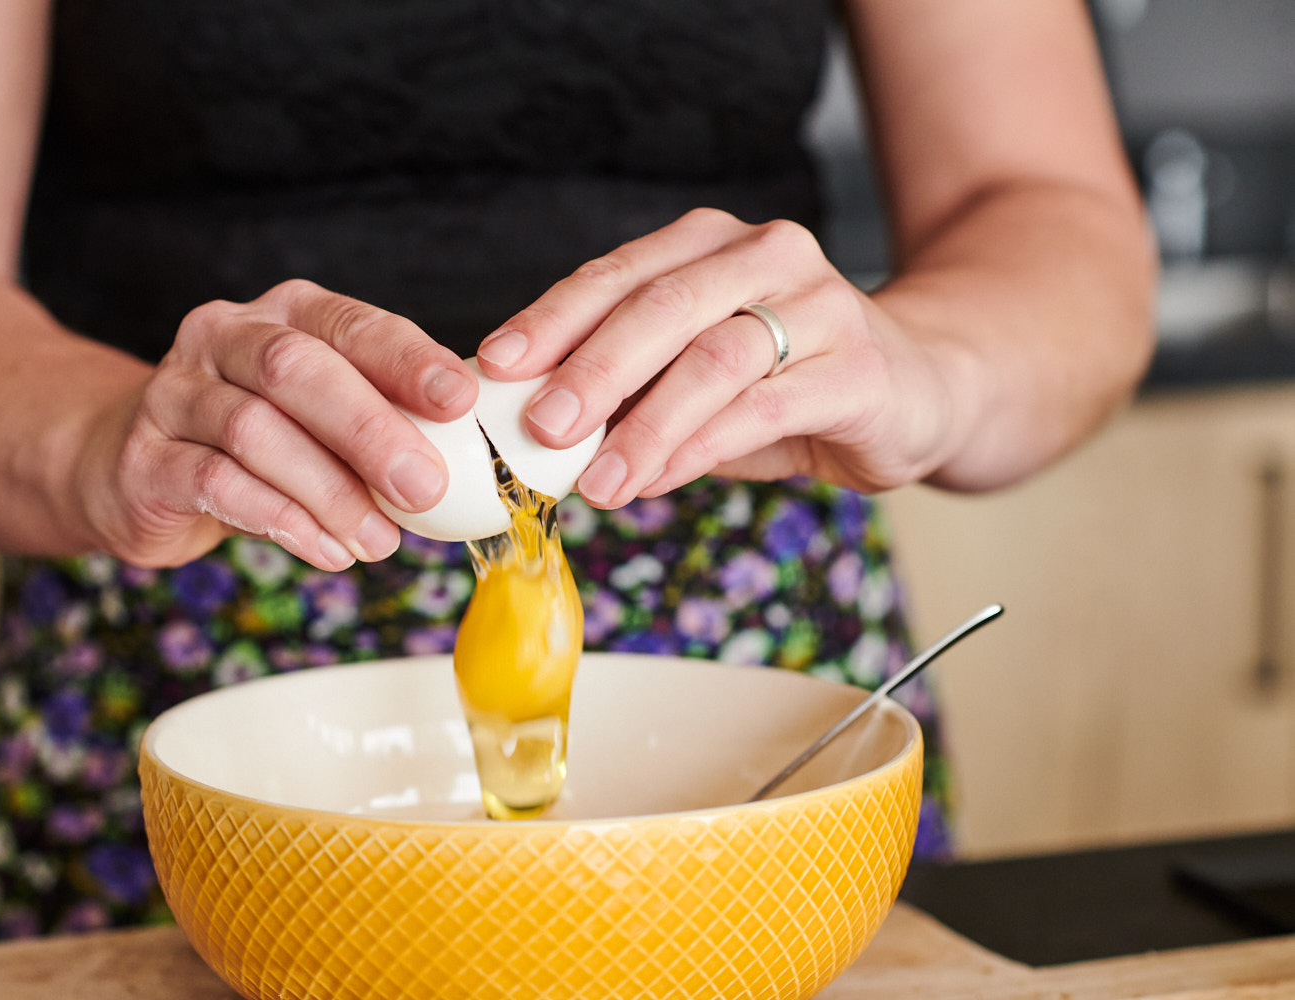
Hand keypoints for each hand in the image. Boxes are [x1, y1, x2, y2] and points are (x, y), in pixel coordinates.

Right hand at [71, 280, 478, 568]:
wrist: (134, 468)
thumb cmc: (257, 441)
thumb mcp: (322, 417)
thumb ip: (381, 423)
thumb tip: (464, 466)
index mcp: (286, 314)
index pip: (351, 323)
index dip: (406, 360)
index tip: (459, 401)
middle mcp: (224, 337)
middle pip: (295, 370)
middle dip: (369, 430)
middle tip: (425, 487)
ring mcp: (175, 393)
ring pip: (254, 431)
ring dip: (329, 491)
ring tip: (379, 540)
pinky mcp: (145, 457)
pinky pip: (215, 484)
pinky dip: (280, 520)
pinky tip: (326, 550)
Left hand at [473, 208, 965, 505]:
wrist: (921, 388)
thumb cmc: (787, 382)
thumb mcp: (697, 376)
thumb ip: (632, 389)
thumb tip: (534, 429)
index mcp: (709, 246)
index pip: (616, 275)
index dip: (550, 319)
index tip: (495, 367)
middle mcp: (765, 256)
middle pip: (660, 307)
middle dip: (591, 369)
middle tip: (541, 427)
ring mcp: (820, 305)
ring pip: (712, 359)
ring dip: (644, 426)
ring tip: (596, 481)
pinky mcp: (859, 368)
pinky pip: (763, 408)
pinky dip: (700, 448)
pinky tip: (657, 480)